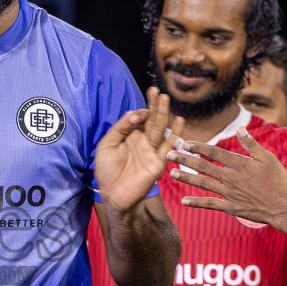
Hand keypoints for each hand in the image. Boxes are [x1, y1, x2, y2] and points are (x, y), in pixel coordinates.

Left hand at [94, 88, 183, 214]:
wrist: (113, 195)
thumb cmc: (107, 171)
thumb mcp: (106, 146)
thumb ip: (119, 129)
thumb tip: (132, 113)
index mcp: (129, 136)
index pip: (138, 118)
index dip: (138, 114)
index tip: (133, 119)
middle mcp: (142, 141)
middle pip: (151, 119)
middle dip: (154, 105)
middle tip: (156, 90)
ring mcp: (151, 150)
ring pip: (160, 128)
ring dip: (163, 113)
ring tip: (165, 98)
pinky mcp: (158, 161)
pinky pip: (168, 146)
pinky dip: (175, 134)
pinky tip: (180, 121)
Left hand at [168, 127, 286, 223]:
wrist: (283, 208)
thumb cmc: (278, 182)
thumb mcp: (268, 159)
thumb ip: (251, 145)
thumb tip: (240, 129)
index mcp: (239, 164)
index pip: (214, 153)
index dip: (198, 147)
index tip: (185, 143)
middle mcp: (231, 178)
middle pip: (204, 166)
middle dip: (185, 159)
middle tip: (169, 154)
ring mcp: (229, 193)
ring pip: (203, 183)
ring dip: (186, 178)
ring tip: (172, 173)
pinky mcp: (230, 207)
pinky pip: (210, 204)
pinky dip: (197, 202)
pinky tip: (184, 201)